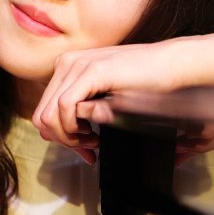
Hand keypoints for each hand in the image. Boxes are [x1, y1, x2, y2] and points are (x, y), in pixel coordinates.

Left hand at [32, 43, 177, 160]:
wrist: (171, 64)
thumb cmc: (145, 82)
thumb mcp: (105, 98)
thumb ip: (80, 110)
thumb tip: (55, 133)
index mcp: (68, 67)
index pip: (45, 110)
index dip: (60, 137)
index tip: (83, 149)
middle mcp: (67, 63)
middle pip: (42, 115)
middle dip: (63, 141)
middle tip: (88, 150)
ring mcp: (76, 65)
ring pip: (48, 115)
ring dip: (69, 138)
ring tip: (92, 142)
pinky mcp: (90, 71)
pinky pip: (64, 107)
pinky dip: (75, 128)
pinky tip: (94, 133)